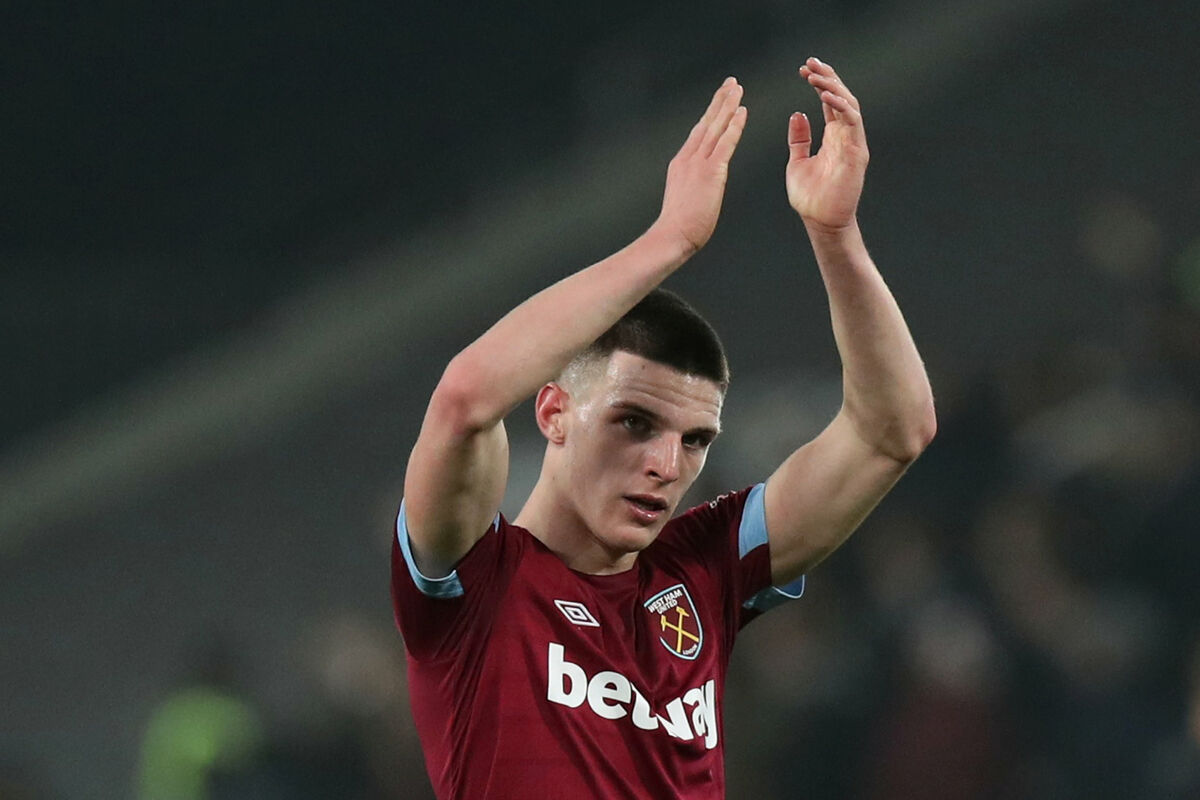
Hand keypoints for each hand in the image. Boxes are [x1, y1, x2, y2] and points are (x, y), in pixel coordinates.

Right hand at [654, 77, 746, 253]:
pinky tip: (741, 112)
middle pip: (706, 123)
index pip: (699, 133)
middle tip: (731, 83)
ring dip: (727, 106)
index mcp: (682, 163)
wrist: (672, 236)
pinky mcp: (711, 172)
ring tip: (737, 89)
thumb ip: (694, 183)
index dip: (710, 114)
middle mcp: (688, 158)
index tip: (720, 100)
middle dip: (720, 101)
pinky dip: (733, 126)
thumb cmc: (679, 225)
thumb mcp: (685, 197)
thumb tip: (703, 183)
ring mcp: (698, 163)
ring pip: (715, 127)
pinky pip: (725, 143)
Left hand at [786, 58, 867, 232]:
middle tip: (810, 63)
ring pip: (849, 105)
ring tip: (816, 75)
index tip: (804, 69)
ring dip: (833, 87)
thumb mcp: (797, 162)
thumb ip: (799, 139)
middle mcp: (845, 137)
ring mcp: (853, 143)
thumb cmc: (811, 198)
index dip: (820, 83)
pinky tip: (825, 96)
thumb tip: (797, 114)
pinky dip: (840, 106)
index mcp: (833, 137)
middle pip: (841, 98)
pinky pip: (852, 122)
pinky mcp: (856, 153)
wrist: (820, 223)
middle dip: (827, 77)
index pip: (829, 102)